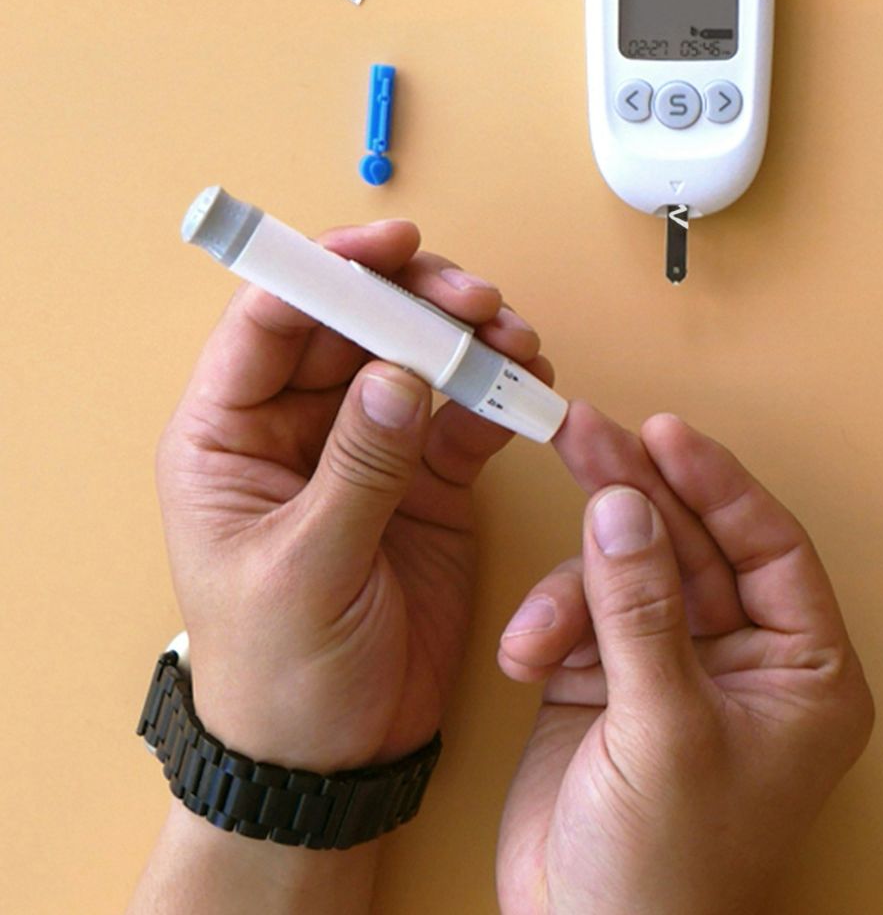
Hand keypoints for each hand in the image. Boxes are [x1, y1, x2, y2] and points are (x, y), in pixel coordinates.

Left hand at [155, 220, 553, 772]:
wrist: (333, 757)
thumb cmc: (281, 674)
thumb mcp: (308, 569)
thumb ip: (356, 468)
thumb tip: (400, 376)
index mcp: (228, 440)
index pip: (269, 324)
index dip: (326, 272)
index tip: (390, 247)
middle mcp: (296, 430)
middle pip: (355, 325)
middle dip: (419, 301)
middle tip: (478, 302)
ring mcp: (368, 451)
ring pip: (419, 359)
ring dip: (471, 340)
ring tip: (518, 344)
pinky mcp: (429, 482)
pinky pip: (467, 412)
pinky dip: (502, 393)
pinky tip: (531, 386)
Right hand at [494, 405, 874, 914]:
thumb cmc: (670, 871)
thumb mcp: (665, 729)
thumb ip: (644, 610)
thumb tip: (626, 505)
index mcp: (806, 673)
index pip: (771, 547)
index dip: (718, 484)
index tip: (664, 433)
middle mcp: (748, 664)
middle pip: (696, 546)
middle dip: (638, 497)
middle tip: (584, 433)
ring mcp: (677, 673)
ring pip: (630, 577)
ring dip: (577, 586)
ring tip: (543, 630)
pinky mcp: (611, 688)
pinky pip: (584, 619)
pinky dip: (551, 629)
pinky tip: (530, 657)